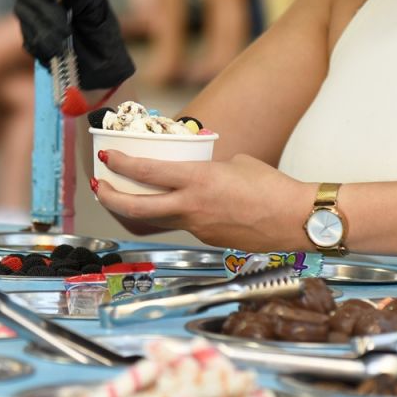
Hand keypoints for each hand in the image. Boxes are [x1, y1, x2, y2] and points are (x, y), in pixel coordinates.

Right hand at [11, 0, 134, 90]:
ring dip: (46, 27)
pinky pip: (28, 37)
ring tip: (66, 40)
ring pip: (22, 12)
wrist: (103, 66)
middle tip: (64, 18)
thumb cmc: (102, 30)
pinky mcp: (29, 40)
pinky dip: (44, 45)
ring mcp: (30, 17)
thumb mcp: (97, 6)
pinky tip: (60, 51)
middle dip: (43, 3)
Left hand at [92, 150, 314, 250]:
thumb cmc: (272, 187)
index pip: (146, 171)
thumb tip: (198, 173)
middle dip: (111, 197)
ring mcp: (198, 227)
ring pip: (156, 220)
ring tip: (126, 198)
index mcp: (197, 180)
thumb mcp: (235, 164)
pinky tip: (175, 207)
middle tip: (101, 187)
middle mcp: (191, 206)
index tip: (106, 156)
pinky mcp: (208, 239)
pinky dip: (171, 216)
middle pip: (136, 207)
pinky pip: (182, 226)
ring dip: (136, 210)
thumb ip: (209, 168)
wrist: (295, 219)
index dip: (120, 164)